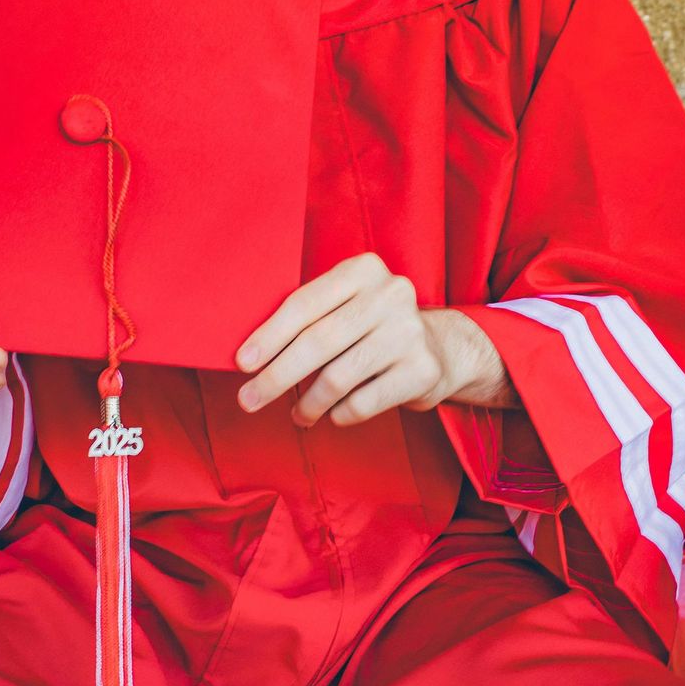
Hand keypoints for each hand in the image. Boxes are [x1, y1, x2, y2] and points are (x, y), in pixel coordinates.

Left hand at [234, 253, 497, 428]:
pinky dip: (339, 414)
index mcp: (364, 270)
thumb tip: (252, 357)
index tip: (243, 363)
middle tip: (249, 399)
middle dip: (277, 375)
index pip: (305, 303)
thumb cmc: (372, 328)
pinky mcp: (422, 370)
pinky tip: (332, 415)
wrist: (441, 349)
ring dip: (308, 403)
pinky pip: (362, 402)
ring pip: (338, 377)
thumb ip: (308, 318)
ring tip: (298, 415)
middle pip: (318, 342)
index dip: (270, 335)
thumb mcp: (346, 305)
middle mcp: (391, 295)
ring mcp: (410, 332)